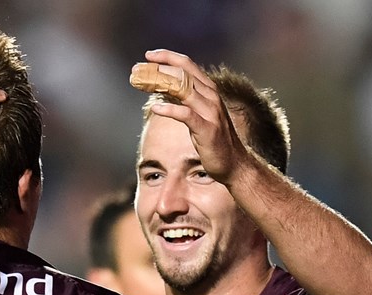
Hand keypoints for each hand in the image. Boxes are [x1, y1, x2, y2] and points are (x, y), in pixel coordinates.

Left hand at [137, 49, 261, 181]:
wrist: (234, 163)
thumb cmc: (214, 139)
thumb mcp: (200, 113)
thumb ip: (185, 98)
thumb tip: (162, 87)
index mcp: (209, 90)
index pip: (188, 65)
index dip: (168, 57)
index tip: (149, 54)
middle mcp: (211, 97)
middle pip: (184, 73)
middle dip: (159, 68)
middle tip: (138, 69)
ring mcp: (211, 112)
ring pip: (185, 89)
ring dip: (161, 83)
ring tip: (141, 81)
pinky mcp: (207, 129)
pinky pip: (186, 114)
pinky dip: (170, 109)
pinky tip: (155, 108)